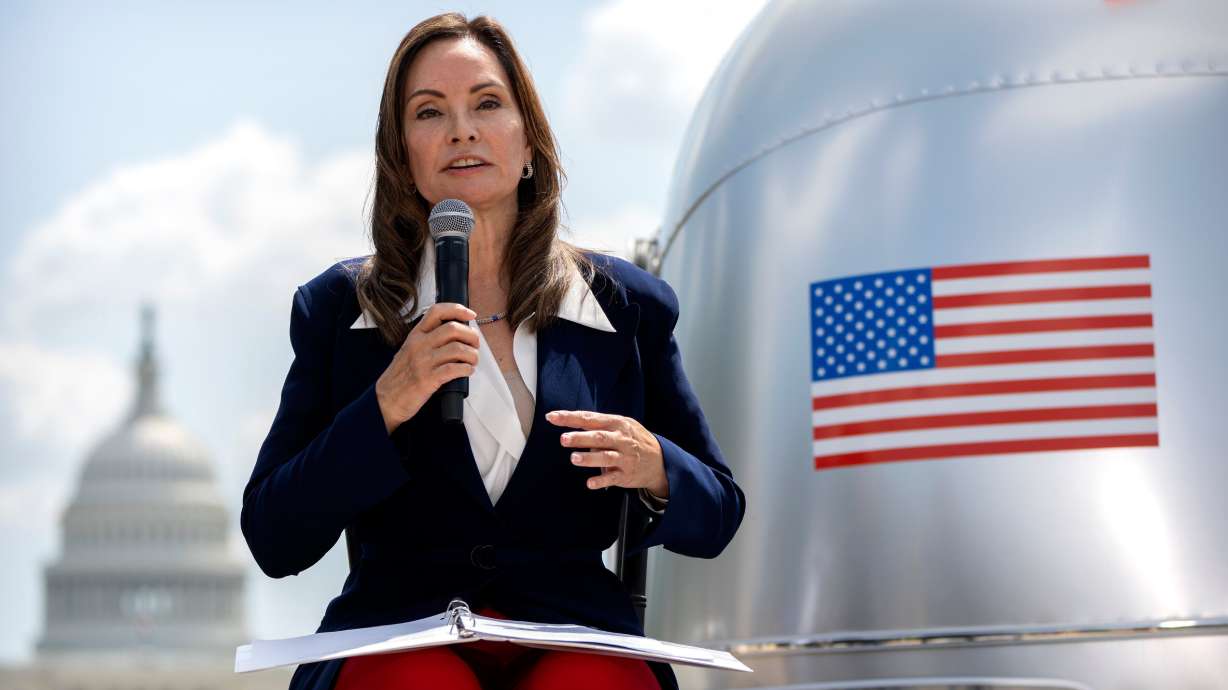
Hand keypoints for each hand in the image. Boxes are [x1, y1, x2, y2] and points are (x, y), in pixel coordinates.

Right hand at [375, 303, 478, 432]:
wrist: (386, 399)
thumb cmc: (400, 376)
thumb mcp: (409, 350)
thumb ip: (428, 340)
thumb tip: (456, 333)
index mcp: (415, 335)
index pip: (437, 312)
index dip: (457, 309)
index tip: (471, 315)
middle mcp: (419, 345)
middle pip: (453, 329)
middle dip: (471, 336)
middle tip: (475, 345)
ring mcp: (423, 362)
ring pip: (457, 349)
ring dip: (472, 355)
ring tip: (472, 361)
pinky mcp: (428, 379)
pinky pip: (454, 369)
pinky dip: (466, 369)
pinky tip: (467, 371)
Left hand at [545, 410, 668, 496]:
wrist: (660, 459)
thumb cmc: (633, 439)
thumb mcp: (620, 425)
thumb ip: (598, 425)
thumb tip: (572, 424)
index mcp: (616, 423)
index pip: (589, 418)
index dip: (570, 418)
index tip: (552, 417)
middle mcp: (621, 439)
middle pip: (598, 437)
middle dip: (581, 438)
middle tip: (563, 439)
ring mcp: (624, 457)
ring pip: (606, 457)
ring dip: (590, 458)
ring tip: (574, 458)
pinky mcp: (626, 474)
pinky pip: (612, 477)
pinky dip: (601, 481)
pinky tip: (590, 483)